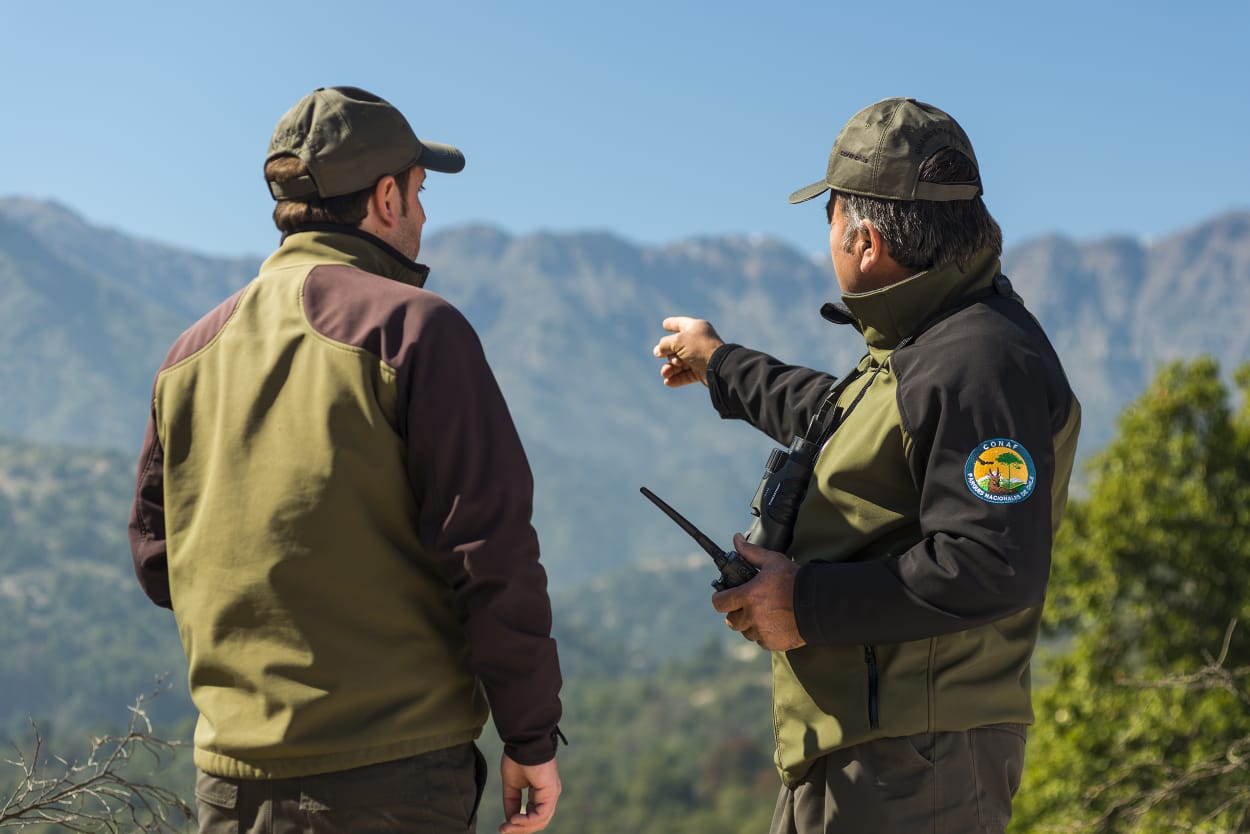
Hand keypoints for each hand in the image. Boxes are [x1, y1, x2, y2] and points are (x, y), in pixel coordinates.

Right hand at [499, 754, 560, 833]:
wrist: (523, 742)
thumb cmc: (518, 758)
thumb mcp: (512, 785)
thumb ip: (512, 802)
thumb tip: (510, 820)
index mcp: (542, 792)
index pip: (534, 816)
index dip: (519, 824)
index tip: (503, 827)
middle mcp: (549, 794)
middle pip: (538, 821)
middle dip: (520, 829)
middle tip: (504, 830)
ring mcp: (552, 793)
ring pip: (540, 821)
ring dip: (521, 827)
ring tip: (507, 827)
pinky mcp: (550, 792)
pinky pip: (541, 814)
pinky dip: (527, 820)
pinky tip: (514, 819)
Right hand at [652, 316, 724, 387]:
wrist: (718, 366)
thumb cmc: (699, 348)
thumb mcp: (678, 341)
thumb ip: (664, 344)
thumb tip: (657, 351)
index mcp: (696, 328)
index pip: (681, 324)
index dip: (672, 324)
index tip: (664, 324)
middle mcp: (698, 341)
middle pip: (677, 347)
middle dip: (669, 355)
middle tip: (669, 358)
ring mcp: (700, 356)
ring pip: (679, 363)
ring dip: (670, 369)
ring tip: (665, 374)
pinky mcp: (701, 371)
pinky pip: (686, 374)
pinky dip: (677, 378)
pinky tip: (668, 382)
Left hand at [711, 534, 805, 650]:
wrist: (820, 603)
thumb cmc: (796, 580)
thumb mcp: (773, 561)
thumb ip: (751, 552)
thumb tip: (736, 539)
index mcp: (749, 596)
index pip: (720, 603)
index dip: (719, 599)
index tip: (722, 597)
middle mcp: (753, 616)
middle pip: (731, 621)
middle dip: (735, 613)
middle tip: (745, 606)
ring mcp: (763, 632)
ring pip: (746, 632)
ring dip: (749, 625)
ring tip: (762, 614)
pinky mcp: (773, 643)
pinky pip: (761, 641)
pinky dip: (764, 634)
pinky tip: (774, 623)